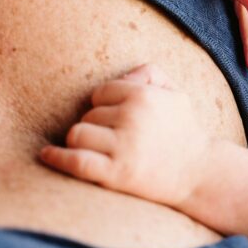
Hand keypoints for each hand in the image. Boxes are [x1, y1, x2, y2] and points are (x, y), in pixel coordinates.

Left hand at [40, 64, 210, 206]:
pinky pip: (76, 161)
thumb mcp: (176, 94)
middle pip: (88, 115)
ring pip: (78, 134)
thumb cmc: (184, 132)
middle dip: (96, 126)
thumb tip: (121, 77)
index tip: (111, 119)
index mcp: (143, 96)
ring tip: (95, 149)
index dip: (103, 105)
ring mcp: (124, 146)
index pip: (100, 93)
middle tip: (111, 139)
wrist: (199, 174)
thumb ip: (150, 73)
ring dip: (82, 141)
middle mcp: (132, 117)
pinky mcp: (117, 173)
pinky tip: (48, 154)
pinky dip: (57, 157)